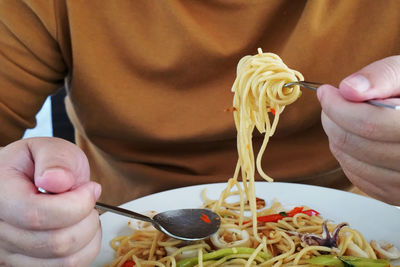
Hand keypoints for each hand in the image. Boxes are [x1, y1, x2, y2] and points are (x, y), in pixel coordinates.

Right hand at [0, 137, 101, 265]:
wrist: (23, 181)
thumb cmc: (35, 165)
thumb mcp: (47, 148)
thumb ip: (55, 159)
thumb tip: (58, 180)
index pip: (38, 214)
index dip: (77, 204)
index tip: (90, 188)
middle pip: (56, 243)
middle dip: (88, 219)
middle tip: (88, 200)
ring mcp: (8, 254)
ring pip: (65, 262)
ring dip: (89, 236)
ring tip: (84, 215)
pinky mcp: (23, 266)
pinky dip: (84, 250)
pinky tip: (79, 230)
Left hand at [317, 56, 399, 205]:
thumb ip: (382, 76)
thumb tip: (348, 89)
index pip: (369, 124)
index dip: (338, 107)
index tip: (326, 92)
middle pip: (355, 145)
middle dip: (333, 119)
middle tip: (331, 103)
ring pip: (351, 163)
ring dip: (336, 137)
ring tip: (343, 118)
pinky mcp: (396, 195)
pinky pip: (357, 178)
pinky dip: (347, 156)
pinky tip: (354, 138)